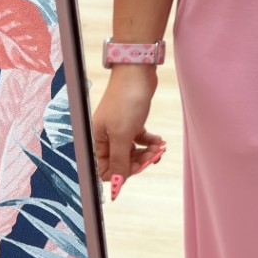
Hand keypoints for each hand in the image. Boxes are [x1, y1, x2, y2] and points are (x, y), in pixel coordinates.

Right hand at [92, 68, 165, 199]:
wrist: (137, 72)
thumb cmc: (126, 101)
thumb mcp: (122, 135)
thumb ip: (119, 161)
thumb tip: (116, 185)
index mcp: (98, 141)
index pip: (106, 170)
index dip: (122, 173)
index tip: (138, 167)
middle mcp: (106, 137)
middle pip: (121, 163)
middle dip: (139, 162)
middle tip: (153, 156)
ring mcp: (119, 130)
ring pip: (133, 152)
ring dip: (147, 153)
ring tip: (159, 148)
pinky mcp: (131, 123)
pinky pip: (140, 140)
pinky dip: (150, 142)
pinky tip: (160, 141)